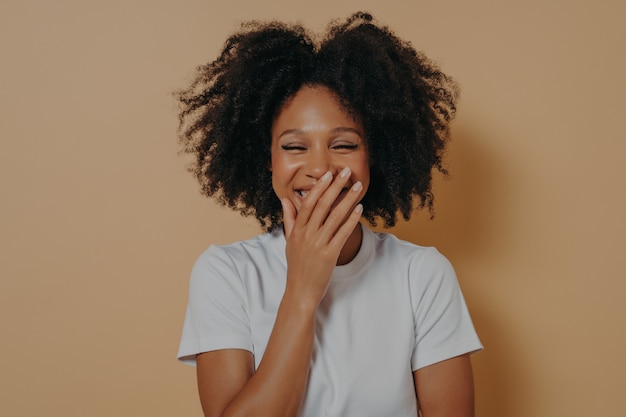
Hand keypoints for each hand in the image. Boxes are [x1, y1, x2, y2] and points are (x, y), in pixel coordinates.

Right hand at [281, 167, 363, 306]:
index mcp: (297, 230)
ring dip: (348, 199)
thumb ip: (289, 219)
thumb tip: (284, 199)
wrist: (300, 291)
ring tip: (357, 187)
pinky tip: (359, 209)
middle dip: (335, 187)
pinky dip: (352, 219)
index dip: (319, 188)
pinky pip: (343, 233)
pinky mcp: (329, 254)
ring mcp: (318, 244)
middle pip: (322, 205)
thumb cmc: (297, 266)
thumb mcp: (289, 241)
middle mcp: (306, 235)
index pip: (308, 203)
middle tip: (346, 173)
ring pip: (335, 216)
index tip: (328, 175)